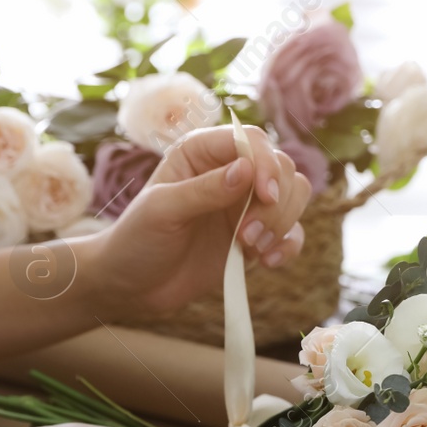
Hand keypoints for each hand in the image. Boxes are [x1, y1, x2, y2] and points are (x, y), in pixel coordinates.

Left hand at [83, 125, 312, 320]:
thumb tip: (247, 171)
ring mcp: (245, 206)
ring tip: (250, 249)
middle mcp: (230, 173)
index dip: (266, 164)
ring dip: (281, 224)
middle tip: (247, 235)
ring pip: (293, 196)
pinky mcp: (255, 237)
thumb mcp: (162, 210)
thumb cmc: (136, 240)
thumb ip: (204, 190)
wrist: (132, 286)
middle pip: (282, 167)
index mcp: (202, 152)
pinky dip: (287, 246)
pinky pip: (290, 233)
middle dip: (275, 202)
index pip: (252, 141)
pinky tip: (266, 263)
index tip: (266, 195)